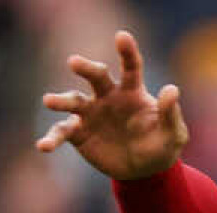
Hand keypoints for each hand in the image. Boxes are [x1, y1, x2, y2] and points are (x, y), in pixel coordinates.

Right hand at [36, 30, 187, 179]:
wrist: (145, 171)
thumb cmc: (161, 146)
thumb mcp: (173, 135)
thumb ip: (170, 113)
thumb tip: (172, 89)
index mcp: (132, 92)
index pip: (131, 68)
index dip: (127, 52)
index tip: (122, 37)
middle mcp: (107, 97)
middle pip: (95, 77)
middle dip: (86, 68)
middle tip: (74, 62)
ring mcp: (90, 114)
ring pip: (73, 102)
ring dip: (61, 100)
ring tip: (49, 101)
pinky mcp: (79, 133)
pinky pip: (62, 132)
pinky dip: (52, 138)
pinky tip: (43, 146)